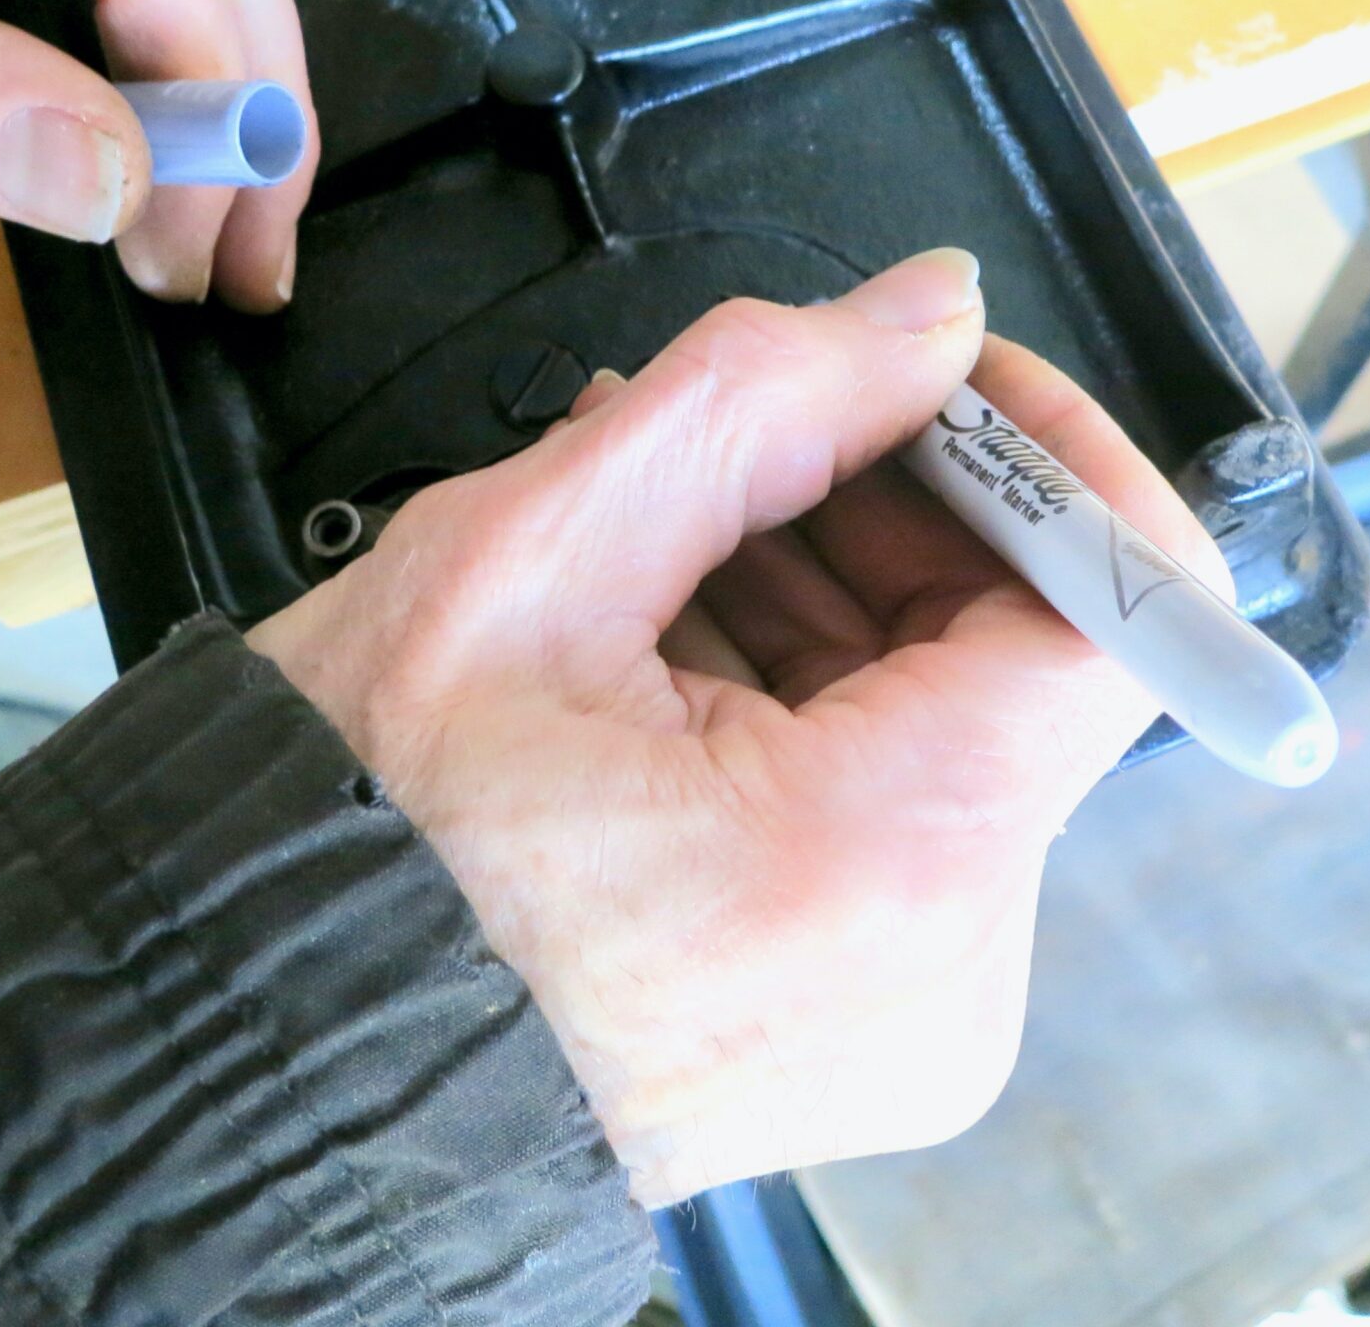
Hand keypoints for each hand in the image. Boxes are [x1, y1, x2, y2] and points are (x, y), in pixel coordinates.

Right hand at [248, 249, 1231, 1203]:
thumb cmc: (350, 844)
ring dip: (834, 601)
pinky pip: (890, 817)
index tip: (947, 378)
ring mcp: (905, 1016)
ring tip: (664, 544)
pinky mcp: (857, 1026)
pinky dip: (807, 708)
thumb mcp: (529, 562)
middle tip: (755, 437)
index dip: (1054, 458)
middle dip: (899, 516)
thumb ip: (761, 399)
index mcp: (884, 863)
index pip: (1117, 613)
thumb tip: (928, 312)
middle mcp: (939, 973)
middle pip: (1020, 664)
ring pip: (947, 731)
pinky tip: (673, 645)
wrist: (252, 1057)